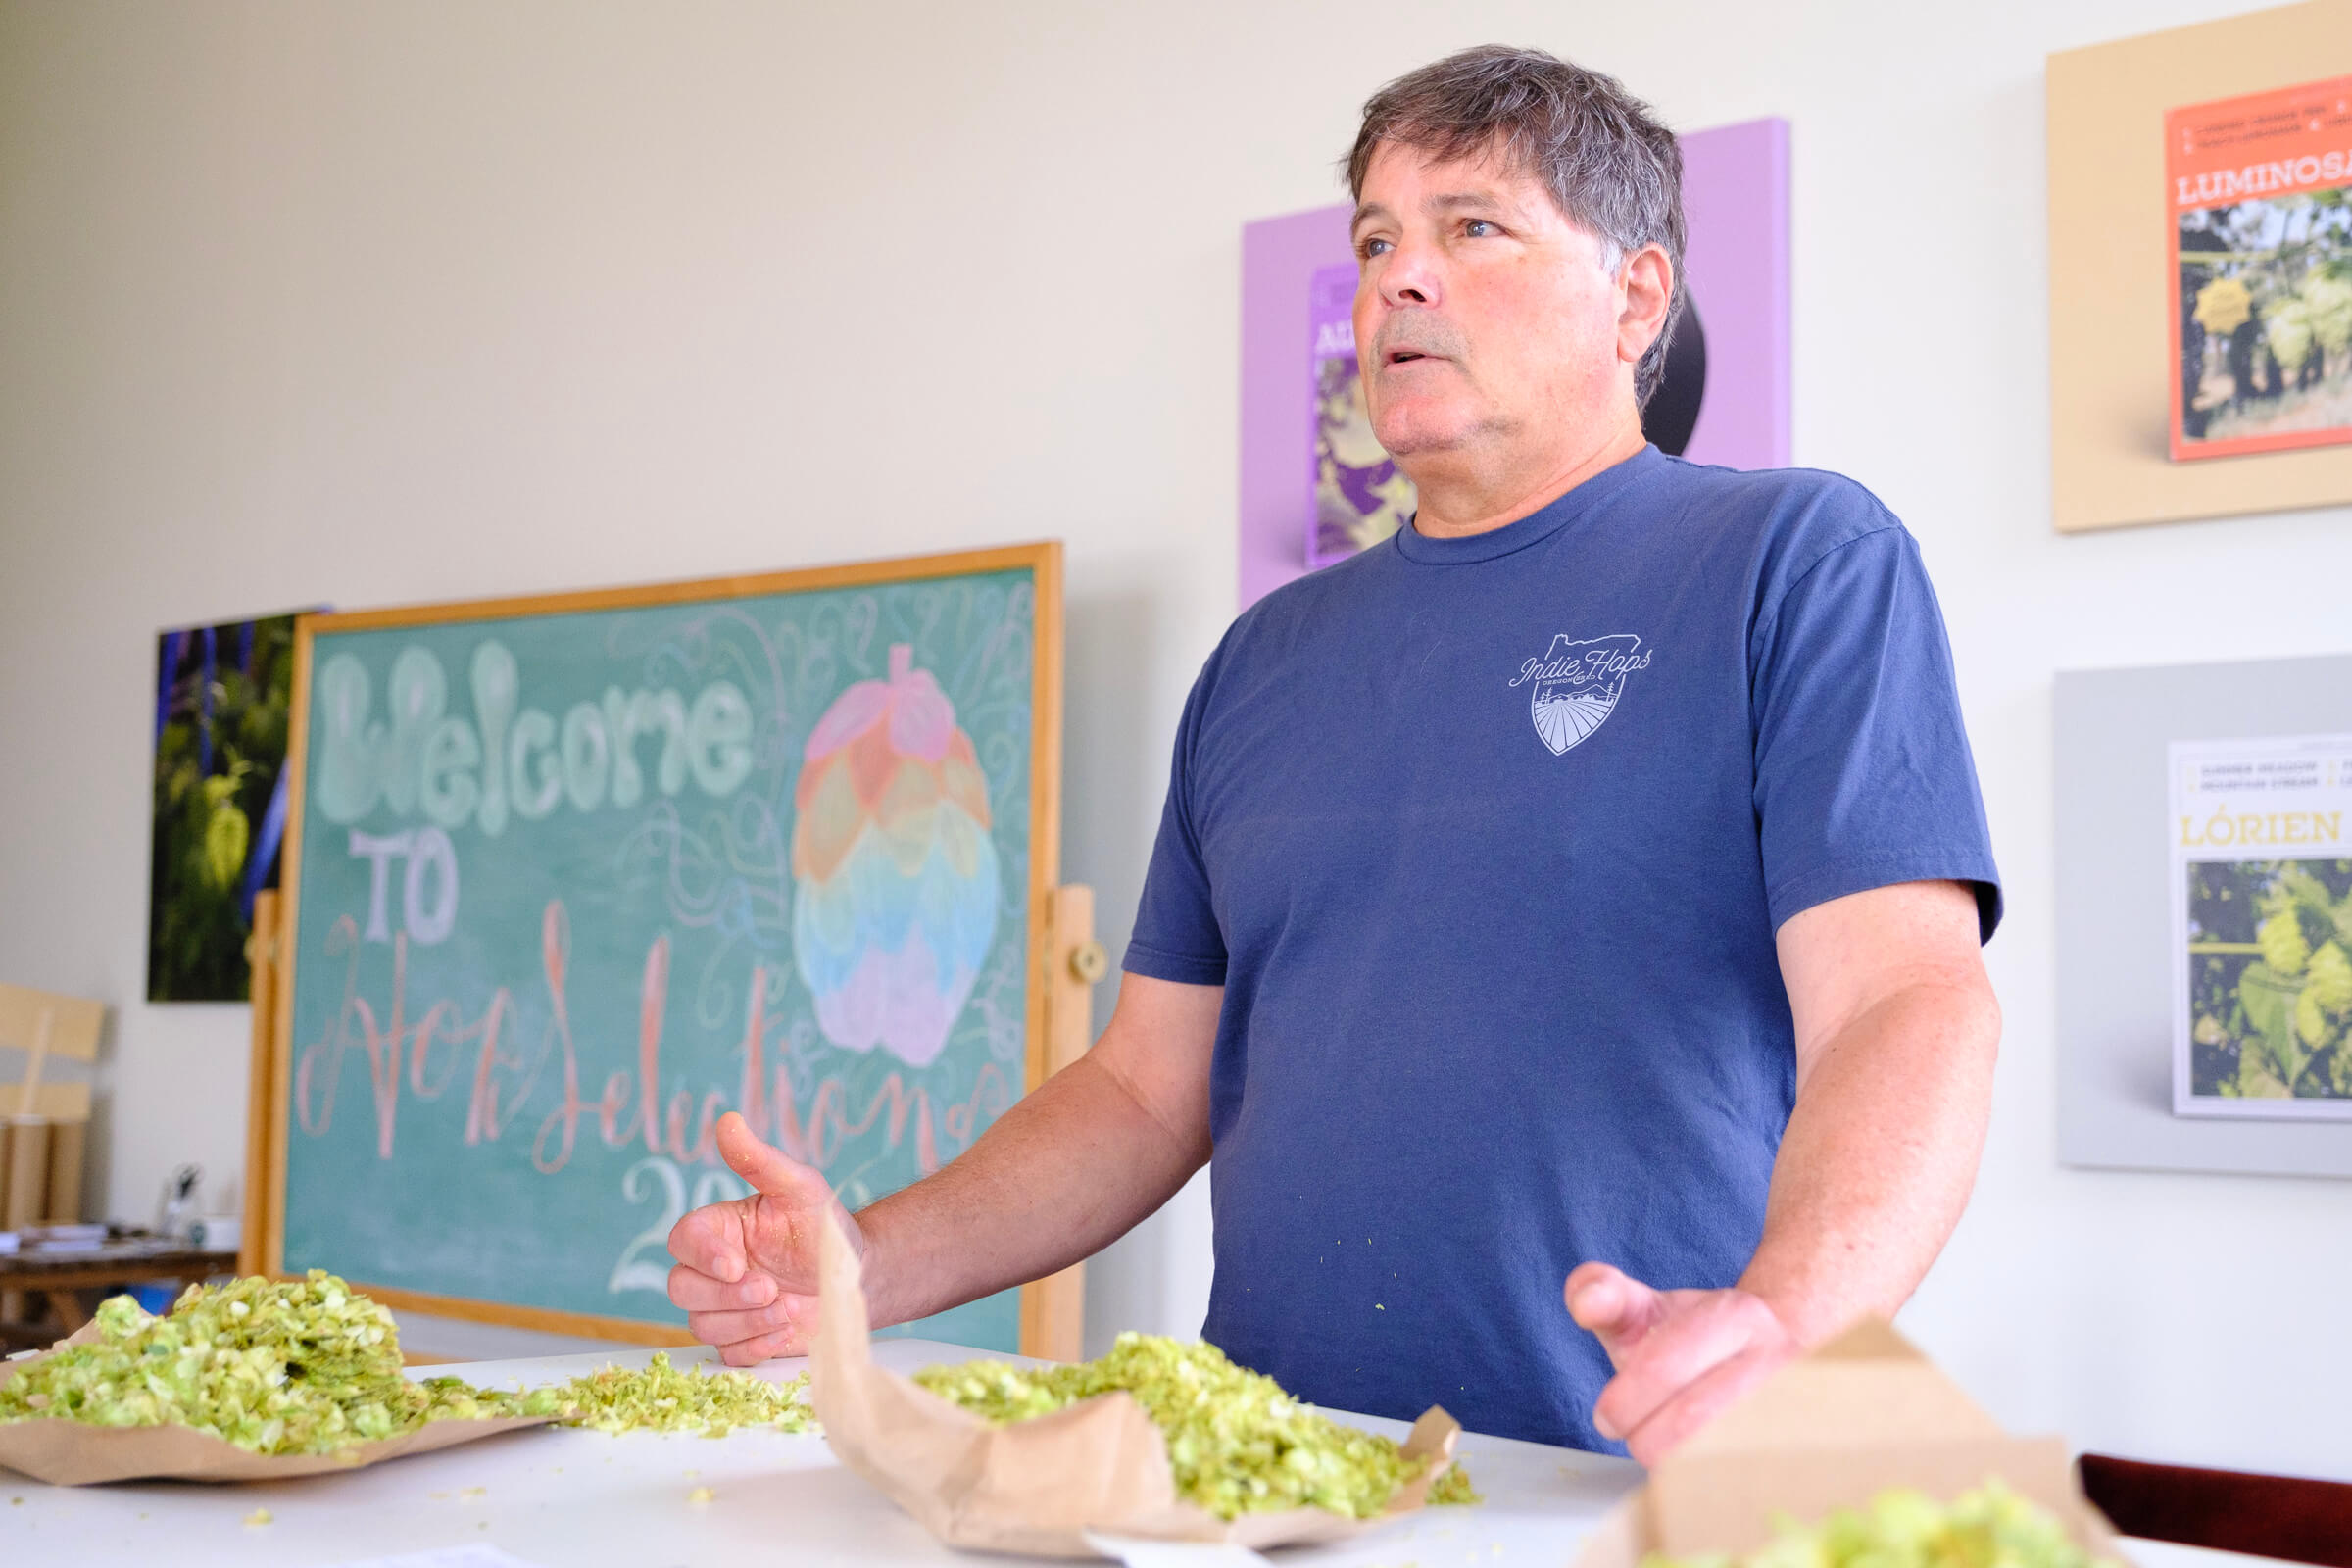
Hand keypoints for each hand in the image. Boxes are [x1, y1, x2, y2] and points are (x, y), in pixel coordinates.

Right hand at [666, 1112, 861, 1364]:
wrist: (855, 1277)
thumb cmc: (824, 1227)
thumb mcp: (799, 1188)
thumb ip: (760, 1160)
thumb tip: (728, 1120)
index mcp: (718, 1229)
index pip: (682, 1240)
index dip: (703, 1256)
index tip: (737, 1264)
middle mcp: (711, 1269)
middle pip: (681, 1288)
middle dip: (726, 1295)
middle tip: (771, 1288)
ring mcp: (723, 1307)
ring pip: (701, 1324)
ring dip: (747, 1320)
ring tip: (789, 1306)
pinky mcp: (740, 1340)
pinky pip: (727, 1353)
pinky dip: (756, 1344)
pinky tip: (786, 1327)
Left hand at [1564, 1262, 1800, 1465]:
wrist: (1778, 1341)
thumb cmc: (1696, 1334)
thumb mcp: (1647, 1304)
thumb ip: (1604, 1295)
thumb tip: (1586, 1303)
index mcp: (1734, 1317)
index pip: (1663, 1368)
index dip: (1623, 1402)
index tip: (1608, 1417)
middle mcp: (1775, 1360)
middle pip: (1691, 1422)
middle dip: (1645, 1438)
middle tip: (1631, 1436)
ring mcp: (1794, 1406)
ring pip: (1719, 1459)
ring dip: (1676, 1463)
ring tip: (1662, 1445)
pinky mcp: (1798, 1446)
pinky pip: (1744, 1480)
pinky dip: (1705, 1481)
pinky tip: (1693, 1464)